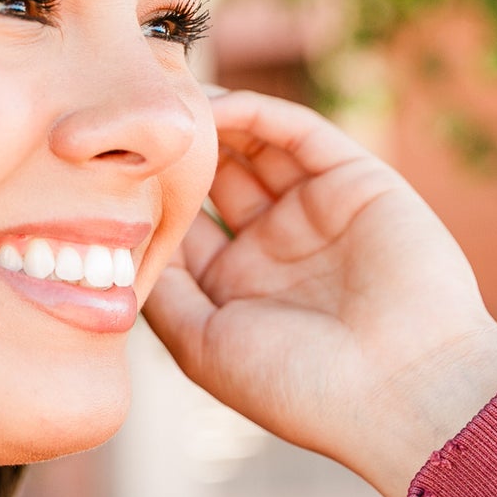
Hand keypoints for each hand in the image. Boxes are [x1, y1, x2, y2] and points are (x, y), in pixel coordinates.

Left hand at [142, 87, 496, 496]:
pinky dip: (256, 113)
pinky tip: (214, 107)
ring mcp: (316, 211)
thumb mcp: (204, 346)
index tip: (94, 170)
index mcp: (238, 289)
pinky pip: (299, 132)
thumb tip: (121, 245)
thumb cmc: (297, 387)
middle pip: (215, 179)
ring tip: (165, 102)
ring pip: (253, 147)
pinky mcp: (357, 182)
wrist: (402, 394)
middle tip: (128, 118)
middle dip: (177, 151)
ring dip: (211, 123)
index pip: (183, 225)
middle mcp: (274, 246)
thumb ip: (164, 292)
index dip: (146, 198)